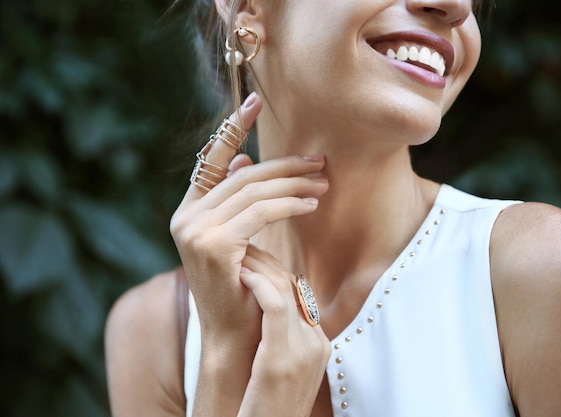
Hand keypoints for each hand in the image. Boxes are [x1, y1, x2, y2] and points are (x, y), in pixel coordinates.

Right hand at [170, 92, 328, 348]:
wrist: (236, 336)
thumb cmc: (243, 288)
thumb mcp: (239, 239)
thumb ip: (238, 202)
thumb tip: (246, 162)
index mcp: (189, 211)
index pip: (211, 159)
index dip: (232, 127)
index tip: (255, 102)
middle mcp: (186, 217)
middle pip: (244, 176)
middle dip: (286, 166)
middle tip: (319, 162)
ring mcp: (196, 231)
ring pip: (255, 191)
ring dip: (295, 184)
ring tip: (324, 183)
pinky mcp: (214, 244)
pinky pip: (262, 212)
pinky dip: (291, 204)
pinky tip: (312, 204)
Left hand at [238, 245, 330, 416]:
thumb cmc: (263, 407)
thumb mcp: (279, 368)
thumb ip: (279, 340)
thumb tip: (267, 313)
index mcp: (318, 345)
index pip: (302, 295)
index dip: (276, 271)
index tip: (254, 258)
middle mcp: (316, 344)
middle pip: (296, 287)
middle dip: (268, 263)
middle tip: (244, 247)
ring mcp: (304, 352)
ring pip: (286, 290)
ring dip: (260, 267)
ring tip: (238, 256)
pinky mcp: (283, 359)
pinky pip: (276, 307)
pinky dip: (259, 285)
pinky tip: (241, 275)